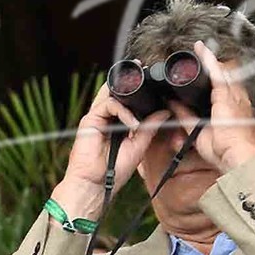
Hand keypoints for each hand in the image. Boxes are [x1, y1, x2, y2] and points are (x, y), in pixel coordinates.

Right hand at [53, 81, 173, 220]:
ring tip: (145, 98)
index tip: (157, 87)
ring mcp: (97, 118)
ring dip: (130, 95)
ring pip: (113, 94)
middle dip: (131, 82)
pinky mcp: (89, 120)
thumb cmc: (114, 170)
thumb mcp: (139, 147)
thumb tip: (165, 112)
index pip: (128, 101)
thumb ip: (149, 129)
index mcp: (118, 123)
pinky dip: (123, 111)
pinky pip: (109, 105)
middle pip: (117, 92)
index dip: (140, 92)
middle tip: (144, 70)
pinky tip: (133, 125)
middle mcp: (106, 118)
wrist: (95, 183)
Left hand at [168, 40, 254, 173]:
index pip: (222, 86)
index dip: (214, 75)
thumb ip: (186, 117)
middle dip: (211, 64)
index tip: (204, 67)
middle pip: (223, 75)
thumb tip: (172, 104)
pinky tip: (200, 49)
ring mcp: (233, 95)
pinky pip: (216, 72)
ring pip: (220, 70)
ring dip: (208, 58)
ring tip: (198, 47)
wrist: (235, 156)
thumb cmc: (224, 150)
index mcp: (231, 108)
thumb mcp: (198, 132)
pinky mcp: (226, 95)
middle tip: (198, 53)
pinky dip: (208, 60)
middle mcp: (235, 99)